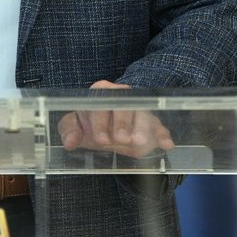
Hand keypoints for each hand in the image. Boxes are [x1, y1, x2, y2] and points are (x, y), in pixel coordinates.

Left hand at [58, 80, 173, 158]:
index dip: (100, 122)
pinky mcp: (150, 118)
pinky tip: (166, 144)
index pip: (99, 103)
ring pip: (142, 112)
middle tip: (122, 139)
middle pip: (123, 105)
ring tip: (140, 143)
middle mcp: (120, 95)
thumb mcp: (75, 125)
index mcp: (99, 93)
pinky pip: (158, 124)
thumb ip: (69, 130)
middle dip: (122, 123)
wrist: (107, 125)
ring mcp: (137, 106)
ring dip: (142, 127)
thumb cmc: (89, 123)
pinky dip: (162, 134)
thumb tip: (70, 142)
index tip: (101, 139)